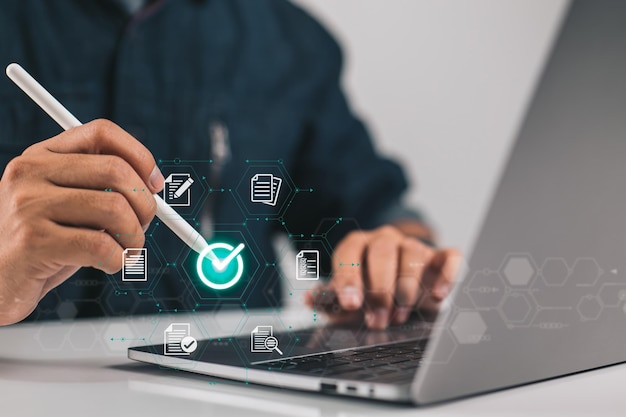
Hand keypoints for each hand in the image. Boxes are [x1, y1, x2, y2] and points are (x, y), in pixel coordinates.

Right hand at [0, 120, 163, 324]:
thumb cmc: (45, 241)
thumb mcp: (69, 204)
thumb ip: (102, 188)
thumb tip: (153, 186)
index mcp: (42, 155)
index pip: (101, 132)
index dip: (139, 155)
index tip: (154, 184)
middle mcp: (30, 172)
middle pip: (116, 170)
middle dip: (145, 204)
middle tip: (143, 226)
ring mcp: (27, 205)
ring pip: (114, 209)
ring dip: (135, 236)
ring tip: (127, 250)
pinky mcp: (32, 241)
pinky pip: (100, 245)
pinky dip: (118, 259)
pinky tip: (110, 263)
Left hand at [305, 225, 460, 329]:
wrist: (403, 284)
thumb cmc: (369, 291)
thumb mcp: (349, 297)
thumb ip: (330, 299)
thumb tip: (310, 298)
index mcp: (357, 245)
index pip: (349, 253)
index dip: (348, 278)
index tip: (350, 304)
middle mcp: (385, 240)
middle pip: (381, 252)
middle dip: (379, 289)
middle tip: (377, 319)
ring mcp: (413, 246)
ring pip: (412, 253)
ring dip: (405, 288)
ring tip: (398, 316)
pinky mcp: (440, 257)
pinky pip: (449, 256)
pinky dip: (446, 274)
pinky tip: (437, 295)